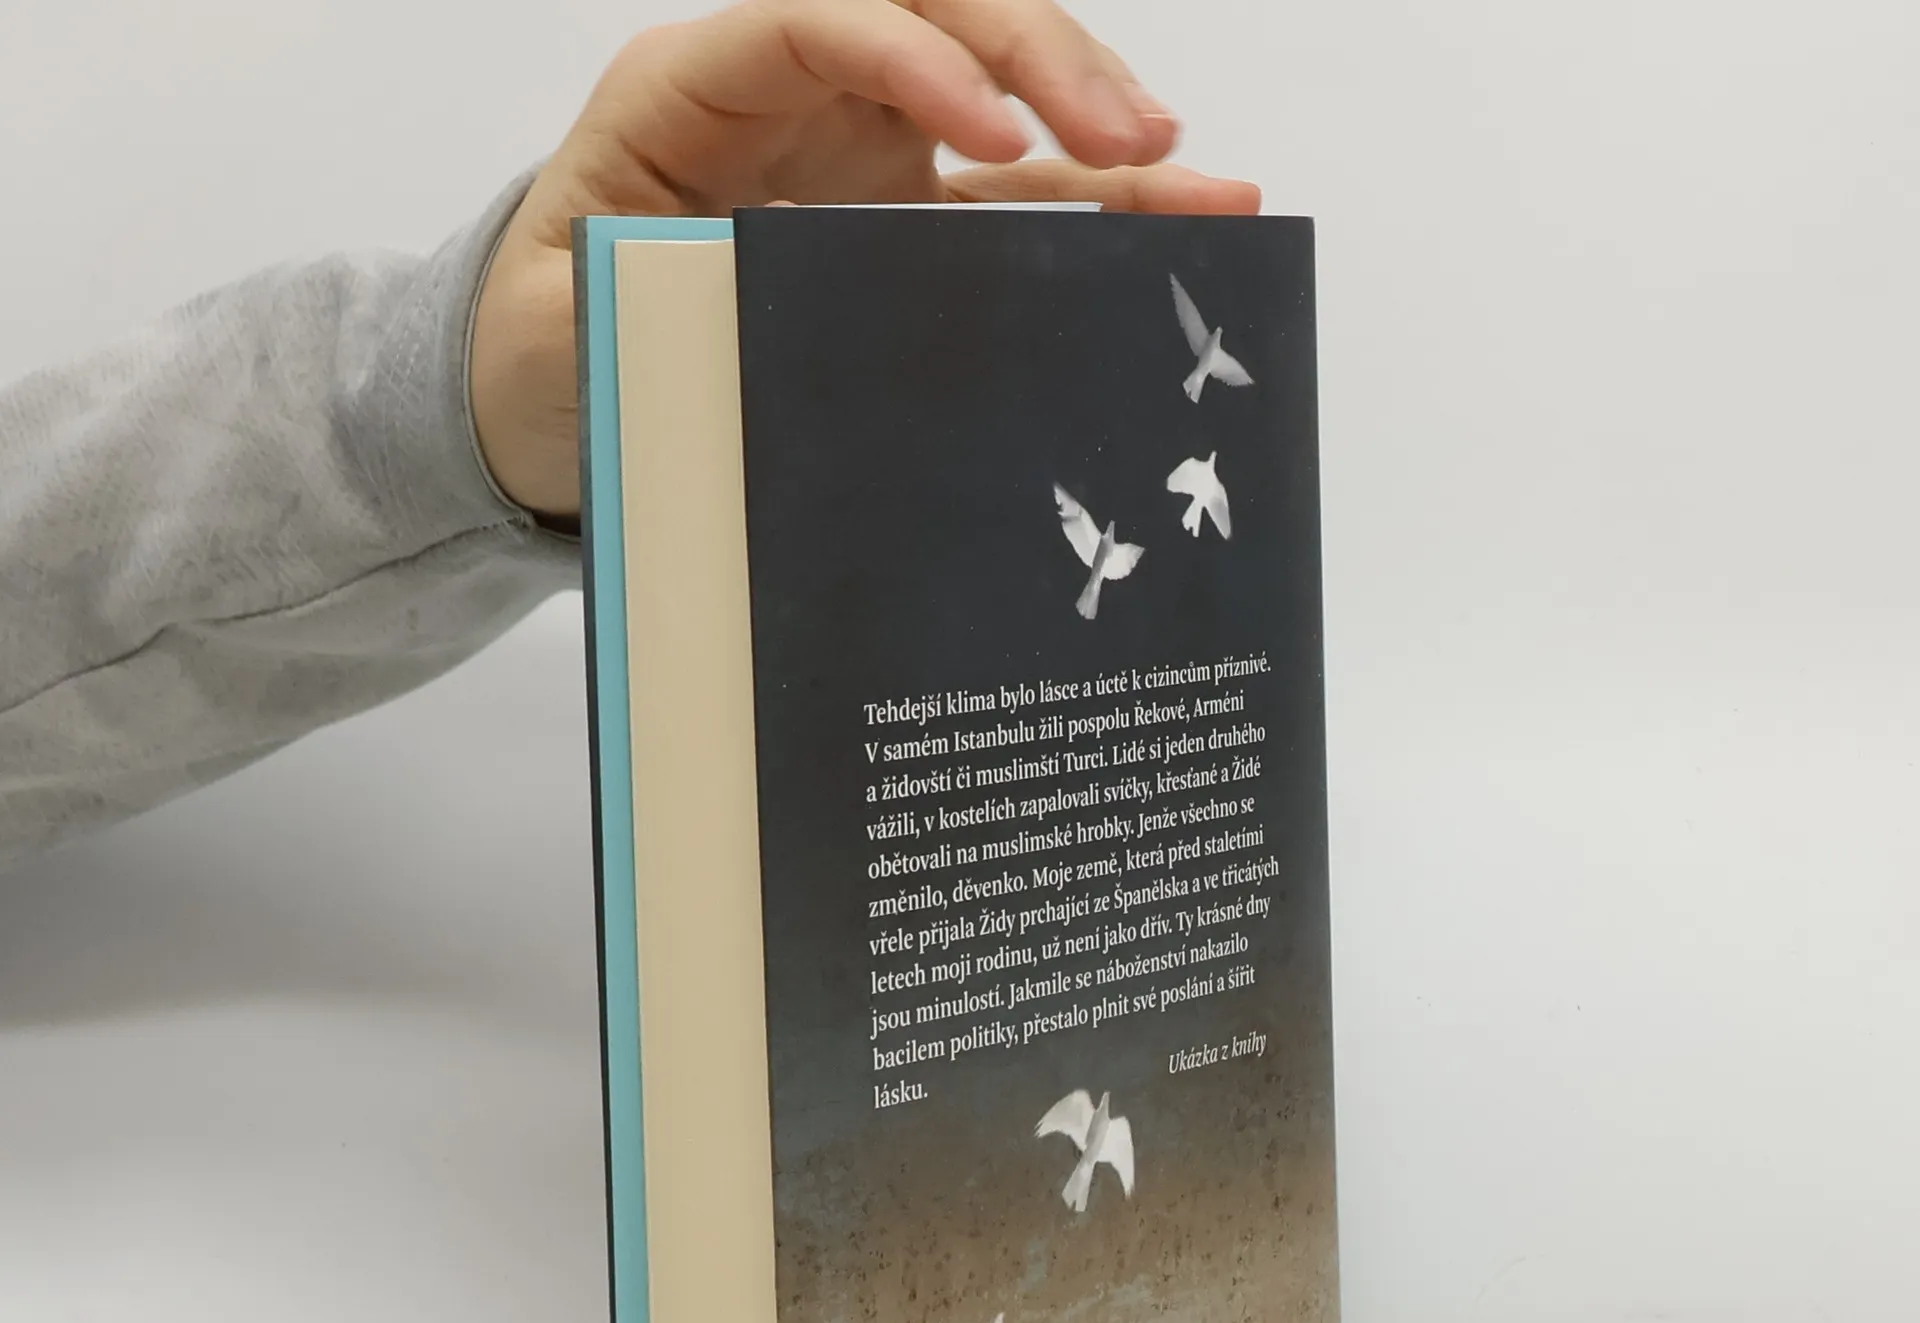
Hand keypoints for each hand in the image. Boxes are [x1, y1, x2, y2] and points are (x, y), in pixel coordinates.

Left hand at [469, 0, 1261, 520]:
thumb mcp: (559, 332)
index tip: (989, 131)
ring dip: (1090, 109)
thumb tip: (732, 289)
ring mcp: (856, 146)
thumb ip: (628, 300)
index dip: (914, 52)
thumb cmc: (546, 347)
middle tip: (1127, 136)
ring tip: (1184, 168)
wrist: (550, 384)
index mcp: (691, 93)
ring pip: (995, 81)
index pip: (817, 17)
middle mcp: (789, 96)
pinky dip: (1099, 197)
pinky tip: (1192, 205)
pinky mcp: (905, 212)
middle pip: (933, 12)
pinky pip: (1017, 188)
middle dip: (1036, 55)